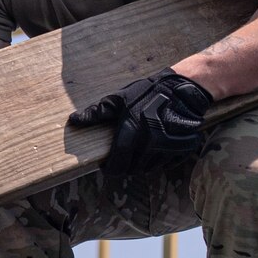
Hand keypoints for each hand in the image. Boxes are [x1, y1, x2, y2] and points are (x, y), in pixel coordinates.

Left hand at [68, 69, 215, 178]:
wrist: (183, 89)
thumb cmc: (148, 92)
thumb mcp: (120, 98)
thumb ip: (97, 112)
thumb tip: (73, 120)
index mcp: (134, 129)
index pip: (119, 161)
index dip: (110, 168)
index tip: (106, 167)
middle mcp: (153, 141)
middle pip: (134, 168)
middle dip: (125, 166)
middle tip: (123, 159)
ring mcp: (170, 146)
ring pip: (150, 168)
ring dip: (142, 164)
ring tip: (139, 151)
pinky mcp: (184, 149)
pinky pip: (167, 164)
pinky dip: (160, 161)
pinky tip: (157, 149)